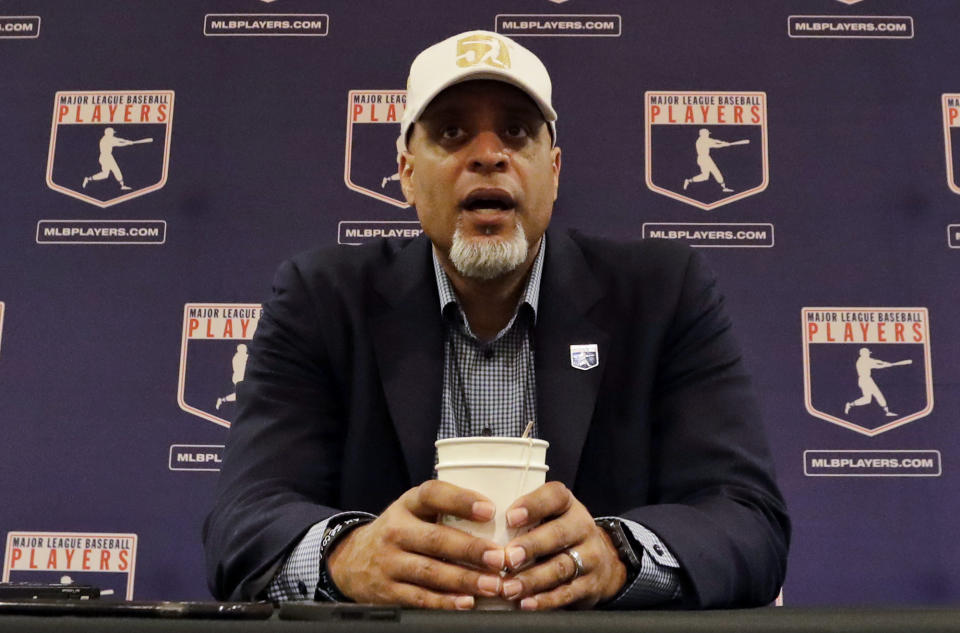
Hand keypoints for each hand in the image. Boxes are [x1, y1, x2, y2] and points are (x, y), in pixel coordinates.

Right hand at [326, 480, 506, 608]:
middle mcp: (396, 530)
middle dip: (471, 549)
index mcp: (408, 504)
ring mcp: (389, 561)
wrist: (351, 560)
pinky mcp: (387, 591)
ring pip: (430, 571)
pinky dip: (444, 602)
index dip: (461, 501)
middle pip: (435, 539)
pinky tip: (466, 603)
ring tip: (493, 584)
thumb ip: (445, 511)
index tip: (489, 510)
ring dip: (464, 579)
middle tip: (499, 557)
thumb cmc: (400, 531)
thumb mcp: (413, 512)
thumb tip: (497, 520)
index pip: (433, 495)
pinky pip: (419, 597)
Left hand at [499, 482, 626, 609]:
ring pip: (560, 567)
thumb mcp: (548, 515)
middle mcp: (582, 526)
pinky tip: (525, 603)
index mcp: (567, 503)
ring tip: (508, 587)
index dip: (532, 505)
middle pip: (558, 534)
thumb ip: (523, 517)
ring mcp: (590, 556)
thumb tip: (481, 523)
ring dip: (532, 579)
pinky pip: (567, 593)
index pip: (554, 496)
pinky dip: (545, 600)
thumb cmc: (557, 533)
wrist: (599, 562)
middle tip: (507, 557)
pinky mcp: (590, 584)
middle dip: (530, 546)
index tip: (510, 517)